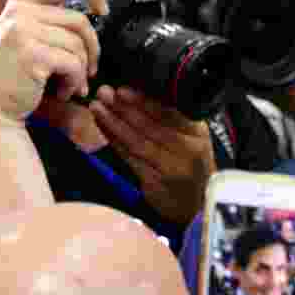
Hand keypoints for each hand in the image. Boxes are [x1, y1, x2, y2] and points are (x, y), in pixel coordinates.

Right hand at [0, 0, 105, 123]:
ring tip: (69, 85)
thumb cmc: (10, 75)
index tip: (104, 9)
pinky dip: (74, 82)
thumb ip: (47, 13)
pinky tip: (62, 93)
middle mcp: (19, 13)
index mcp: (20, 3)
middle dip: (92, 49)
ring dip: (81, 71)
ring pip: (78, 46)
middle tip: (91, 69)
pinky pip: (74, 64)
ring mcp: (23, 32)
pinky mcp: (32, 54)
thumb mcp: (24, 34)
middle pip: (80, 22)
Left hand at [90, 86, 215, 225]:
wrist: (198, 204)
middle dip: (125, 108)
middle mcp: (187, 149)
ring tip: (97, 107)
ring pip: (138, 141)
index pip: (169, 113)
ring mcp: (171, 168)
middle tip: (104, 92)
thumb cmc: (193, 166)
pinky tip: (103, 129)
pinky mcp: (155, 183)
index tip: (123, 89)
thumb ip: (175, 121)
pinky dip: (115, 142)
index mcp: (198, 133)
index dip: (144, 101)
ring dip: (114, 123)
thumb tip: (143, 95)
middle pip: (151, 126)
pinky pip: (130, 158)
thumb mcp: (195, 140)